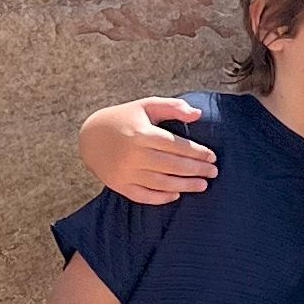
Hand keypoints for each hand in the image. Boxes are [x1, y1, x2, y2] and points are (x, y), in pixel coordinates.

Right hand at [86, 97, 219, 204]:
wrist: (89, 136)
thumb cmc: (123, 119)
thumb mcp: (146, 106)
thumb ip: (172, 107)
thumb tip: (198, 114)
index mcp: (142, 134)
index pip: (176, 146)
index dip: (197, 153)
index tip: (213, 156)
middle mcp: (134, 155)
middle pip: (172, 165)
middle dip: (196, 170)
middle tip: (214, 172)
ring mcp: (125, 172)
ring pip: (161, 183)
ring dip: (185, 186)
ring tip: (203, 185)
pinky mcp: (118, 185)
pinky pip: (143, 196)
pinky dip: (161, 197)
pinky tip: (177, 194)